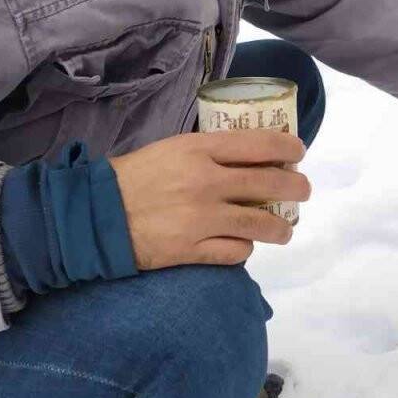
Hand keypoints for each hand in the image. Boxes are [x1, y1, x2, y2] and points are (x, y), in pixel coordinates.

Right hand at [109, 130, 309, 269]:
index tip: (299, 153)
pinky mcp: (193, 250)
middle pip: (271, 185)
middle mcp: (207, 182)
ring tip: (285, 229)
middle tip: (303, 190)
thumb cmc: (134, 177)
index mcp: (200, 150)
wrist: (94, 215)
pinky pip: (237, 252)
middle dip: (297, 188)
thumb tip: (251, 155)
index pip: (261, 145)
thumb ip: (209, 151)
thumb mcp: (171, 149)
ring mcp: (202, 219)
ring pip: (262, 225)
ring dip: (281, 227)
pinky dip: (246, 248)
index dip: (289, 149)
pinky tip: (245, 244)